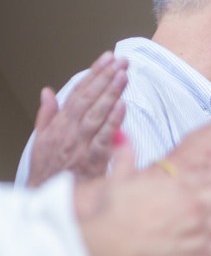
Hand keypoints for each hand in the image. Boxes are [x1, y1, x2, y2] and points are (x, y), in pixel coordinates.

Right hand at [26, 51, 127, 186]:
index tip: (107, 58)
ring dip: (111, 93)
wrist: (48, 196)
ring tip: (124, 75)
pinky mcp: (92, 160)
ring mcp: (80, 144)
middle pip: (89, 98)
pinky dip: (113, 121)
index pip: (79, 92)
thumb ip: (46, 114)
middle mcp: (69, 130)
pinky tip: (122, 105)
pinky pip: (103, 137)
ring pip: (96, 113)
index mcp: (60, 123)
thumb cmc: (48, 169)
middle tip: (121, 61)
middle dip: (106, 77)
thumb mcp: (41, 139)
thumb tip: (48, 92)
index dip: (94, 73)